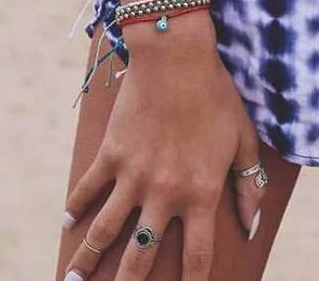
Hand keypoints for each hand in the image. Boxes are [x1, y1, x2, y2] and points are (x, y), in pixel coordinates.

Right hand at [62, 13, 264, 279]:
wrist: (177, 59)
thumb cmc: (216, 96)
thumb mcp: (243, 139)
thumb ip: (248, 184)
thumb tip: (250, 224)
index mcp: (200, 192)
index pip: (197, 256)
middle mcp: (164, 192)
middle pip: (142, 255)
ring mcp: (133, 175)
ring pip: (105, 230)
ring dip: (88, 258)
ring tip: (75, 280)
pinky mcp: (111, 153)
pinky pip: (88, 187)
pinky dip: (76, 205)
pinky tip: (68, 220)